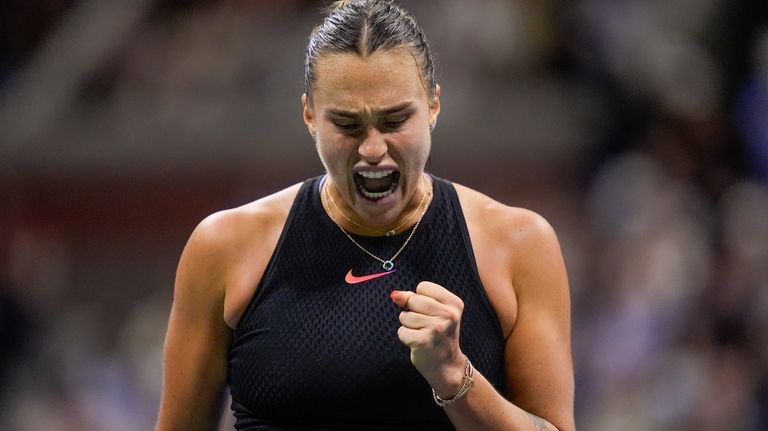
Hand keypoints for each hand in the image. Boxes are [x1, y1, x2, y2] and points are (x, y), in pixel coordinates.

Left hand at [390, 281, 466, 396]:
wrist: (446, 365)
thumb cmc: (438, 334)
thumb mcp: (434, 312)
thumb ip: (414, 298)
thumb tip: (395, 295)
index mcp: (454, 303)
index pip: (423, 287)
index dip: (420, 298)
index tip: (431, 312)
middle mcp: (448, 315)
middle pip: (412, 300)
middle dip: (412, 311)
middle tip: (425, 325)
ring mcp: (436, 328)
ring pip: (404, 316)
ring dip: (409, 326)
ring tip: (423, 334)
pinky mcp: (423, 341)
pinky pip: (401, 331)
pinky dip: (406, 337)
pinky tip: (418, 343)